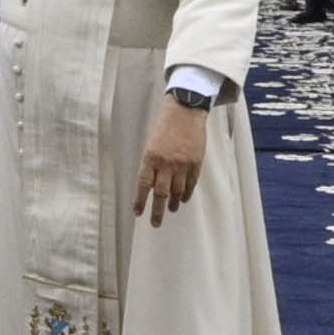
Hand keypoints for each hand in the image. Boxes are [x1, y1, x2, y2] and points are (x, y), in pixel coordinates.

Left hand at [138, 95, 210, 219]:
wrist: (185, 111)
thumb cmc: (164, 126)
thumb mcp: (151, 143)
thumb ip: (150, 164)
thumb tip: (148, 185)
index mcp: (150, 157)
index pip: (143, 185)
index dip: (140, 200)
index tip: (137, 213)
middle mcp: (166, 163)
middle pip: (161, 193)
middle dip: (157, 211)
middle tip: (155, 223)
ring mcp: (182, 164)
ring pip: (177, 191)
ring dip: (173, 203)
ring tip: (170, 209)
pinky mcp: (196, 163)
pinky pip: (190, 184)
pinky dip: (186, 194)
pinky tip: (182, 199)